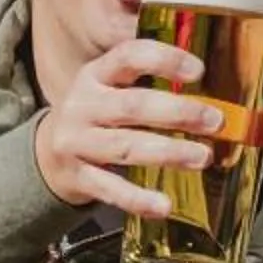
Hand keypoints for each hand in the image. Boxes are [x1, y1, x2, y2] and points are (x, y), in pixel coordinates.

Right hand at [34, 37, 218, 215]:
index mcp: (95, 75)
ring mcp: (75, 142)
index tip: (199, 71)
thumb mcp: (111, 87)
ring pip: (124, 147)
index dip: (164, 60)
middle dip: (178, 113)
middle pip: (132, 106)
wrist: (47, 153)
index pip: (128, 56)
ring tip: (202, 157)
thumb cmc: (98, 114)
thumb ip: (149, 81)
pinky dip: (137, 199)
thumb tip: (213, 84)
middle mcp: (82, 105)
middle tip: (215, 121)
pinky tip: (165, 205)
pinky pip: (109, 188)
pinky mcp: (76, 176)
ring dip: (168, 152)